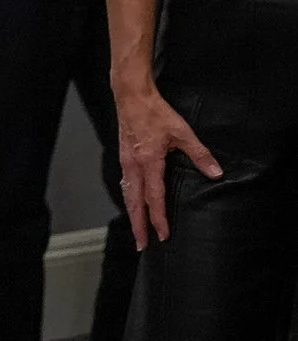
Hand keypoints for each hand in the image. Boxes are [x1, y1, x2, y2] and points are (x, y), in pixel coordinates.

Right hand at [112, 72, 220, 246]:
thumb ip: (199, 154)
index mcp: (148, 162)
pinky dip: (128, 198)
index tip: (162, 235)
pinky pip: (125, 183)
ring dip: (132, 213)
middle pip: (134, 202)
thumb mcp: (182, 132)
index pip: (154, 197)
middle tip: (141, 244)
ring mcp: (126, 162)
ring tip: (136, 229)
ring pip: (127, 194)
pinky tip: (132, 201)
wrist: (131, 96)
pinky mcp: (123, 156)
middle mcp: (133, 166)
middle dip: (138, 225)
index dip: (158, 218)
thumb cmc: (155, 113)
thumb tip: (215, 172)